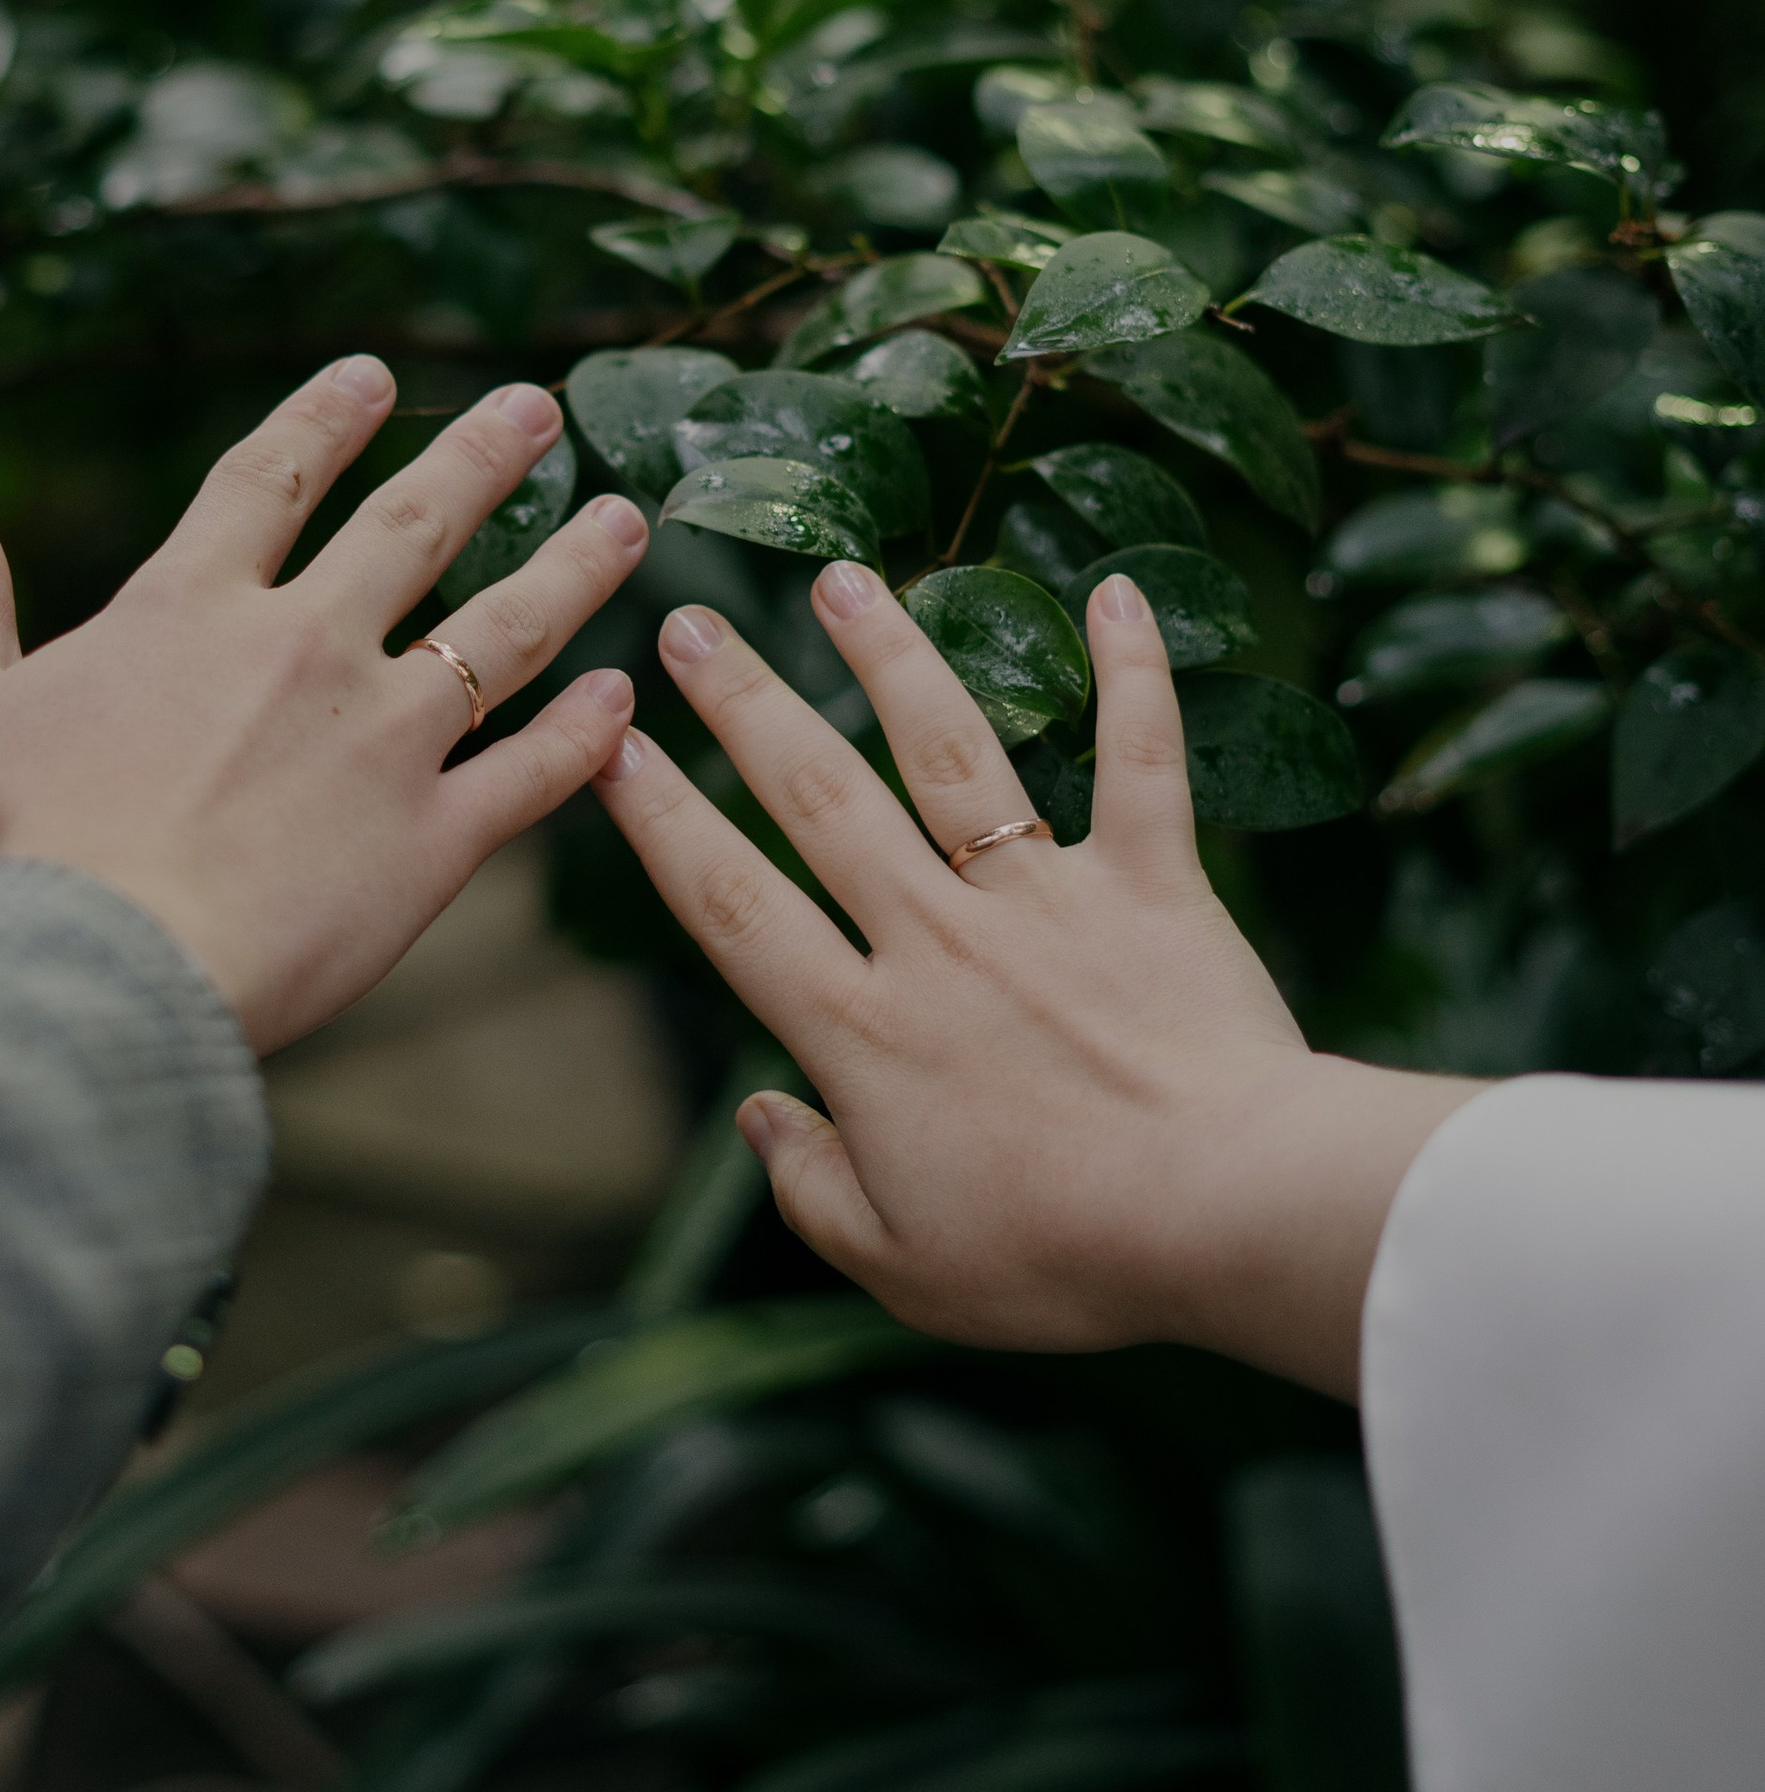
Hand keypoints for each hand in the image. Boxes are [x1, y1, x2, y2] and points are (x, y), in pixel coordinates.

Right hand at [0, 357, 644, 1053]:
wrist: (95, 975)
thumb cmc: (14, 849)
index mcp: (194, 609)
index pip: (273, 479)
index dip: (324, 418)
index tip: (374, 372)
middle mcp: (306, 649)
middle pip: (414, 527)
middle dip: (482, 456)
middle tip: (543, 406)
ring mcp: (382, 741)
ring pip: (502, 630)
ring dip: (570, 568)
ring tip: (627, 519)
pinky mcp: (430, 842)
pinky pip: (528, 775)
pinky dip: (582, 735)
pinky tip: (620, 696)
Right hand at [593, 564, 1482, 1398]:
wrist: (1235, 1216)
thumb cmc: (1067, 1259)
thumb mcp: (902, 1268)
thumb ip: (809, 1188)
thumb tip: (759, 1114)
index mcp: (865, 1031)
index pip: (732, 904)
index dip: (661, 821)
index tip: (609, 746)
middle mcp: (937, 938)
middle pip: (820, 798)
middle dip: (744, 704)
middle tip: (688, 624)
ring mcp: (1045, 898)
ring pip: (951, 750)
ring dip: (891, 655)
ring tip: (842, 576)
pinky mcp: (1153, 885)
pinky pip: (1141, 761)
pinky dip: (1134, 674)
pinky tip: (1116, 590)